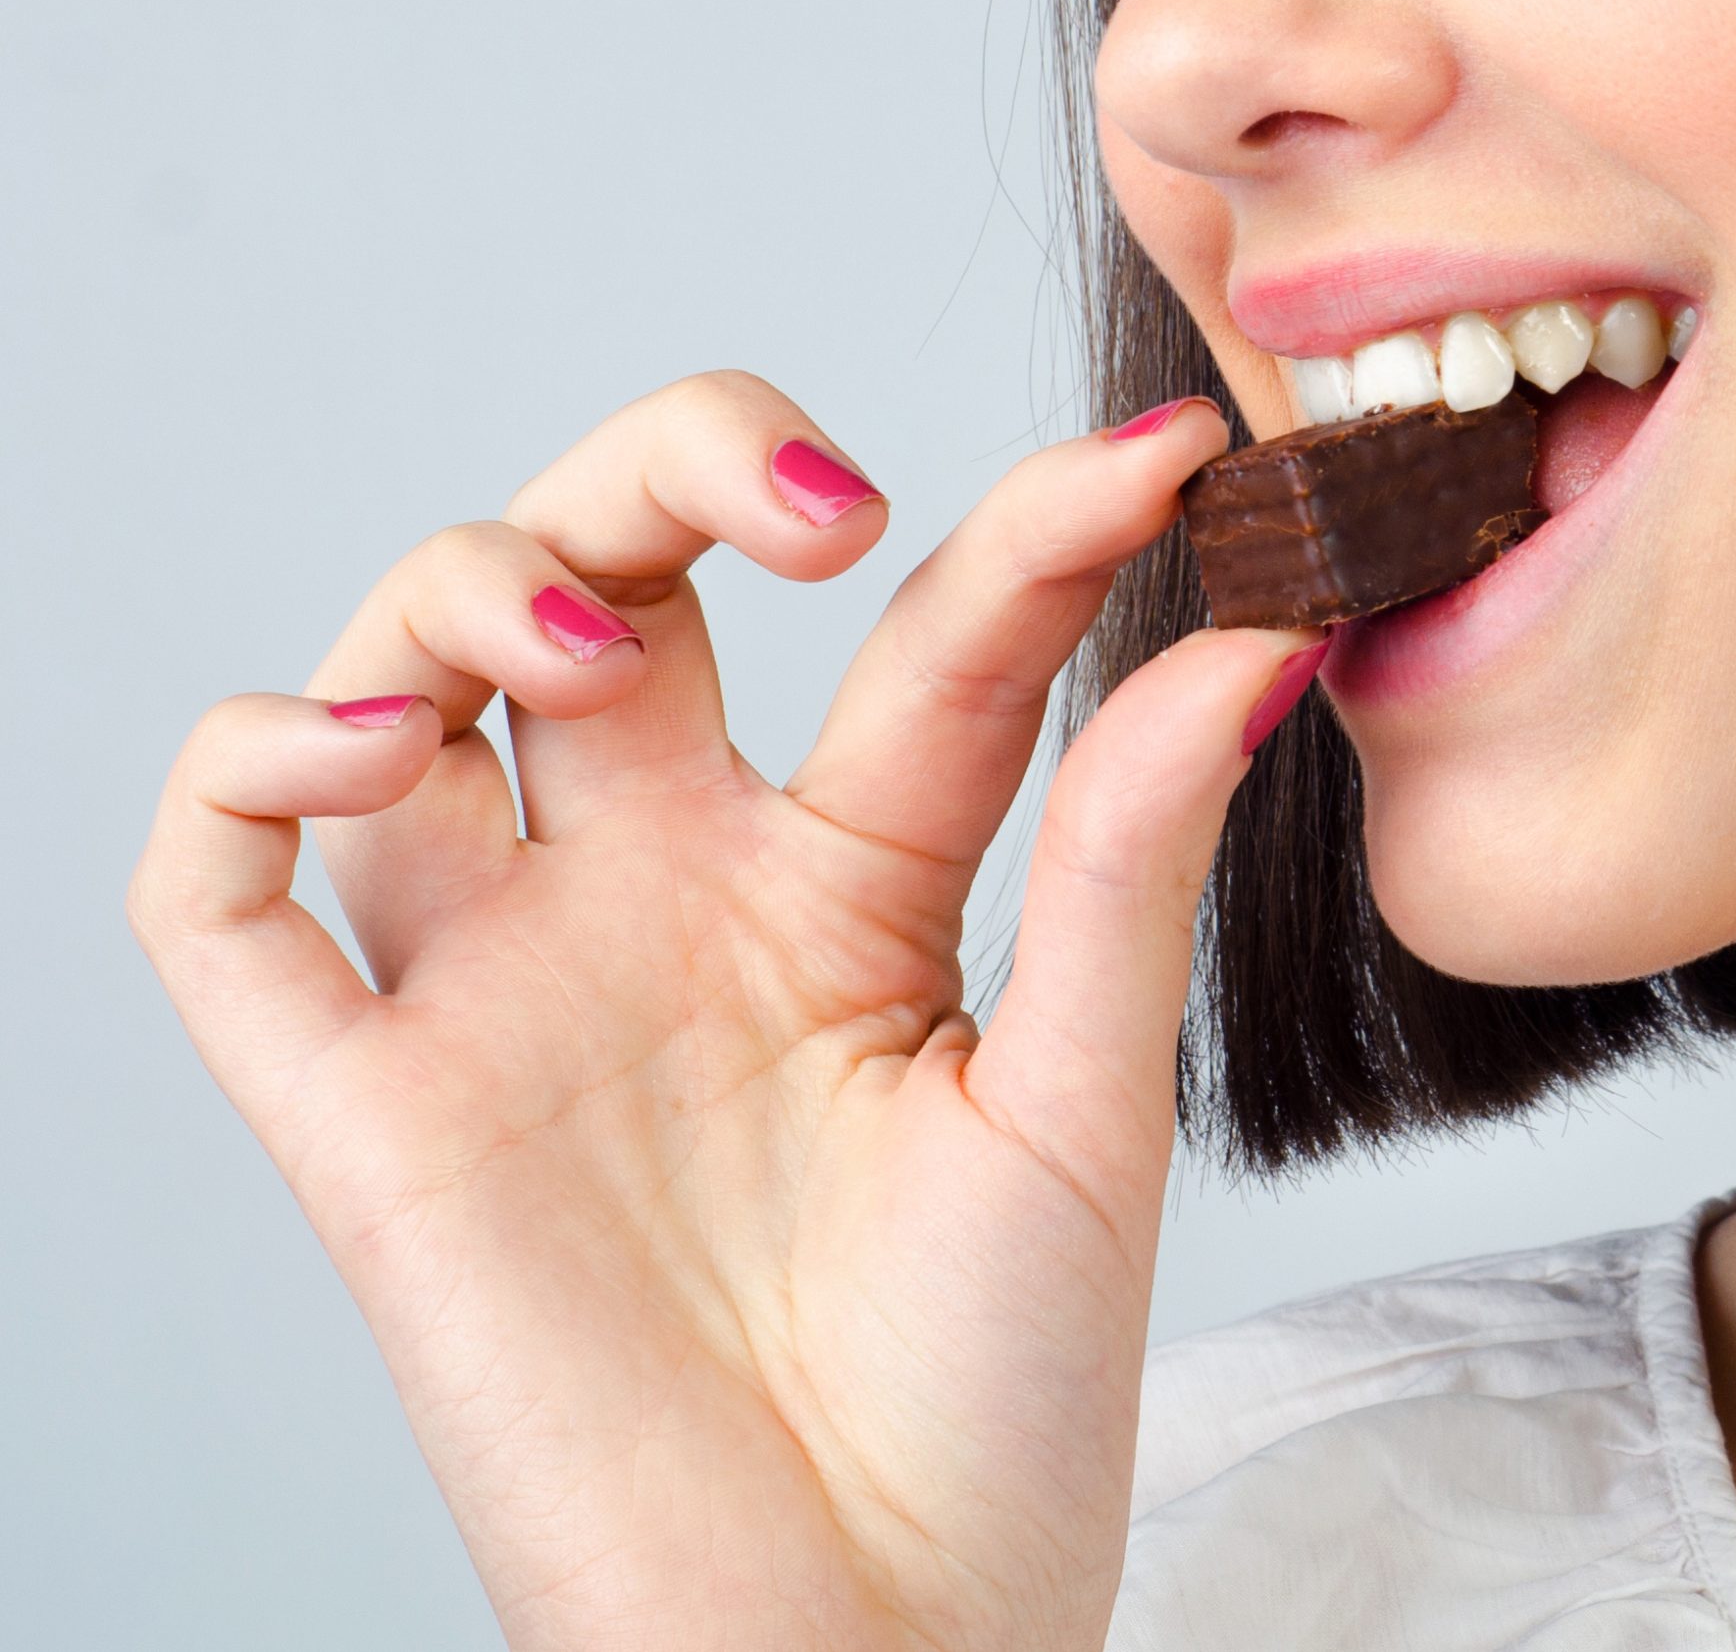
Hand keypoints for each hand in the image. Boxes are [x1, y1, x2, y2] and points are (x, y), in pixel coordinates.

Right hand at [128, 373, 1316, 1650]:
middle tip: (813, 500)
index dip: (1026, 529)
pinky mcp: (370, 1114)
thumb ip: (1130, 863)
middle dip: (669, 462)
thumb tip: (1259, 638)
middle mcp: (663, 902)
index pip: (915, 642)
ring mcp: (509, 990)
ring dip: (466, 586)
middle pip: (607, 572)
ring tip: (598, 656)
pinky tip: (365, 743)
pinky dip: (241, 768)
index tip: (1165, 467)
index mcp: (846, 891)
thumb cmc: (994, 1404)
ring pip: (400, 678)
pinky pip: (216, 898)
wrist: (875, 1649)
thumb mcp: (1082, 1107)